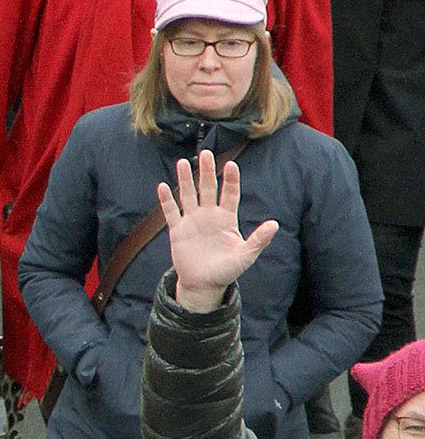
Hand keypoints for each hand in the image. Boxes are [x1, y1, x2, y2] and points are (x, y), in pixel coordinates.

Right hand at [157, 150, 279, 312]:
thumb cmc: (227, 271)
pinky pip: (171, 212)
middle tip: (206, 153)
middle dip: (207, 171)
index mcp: (227, 219)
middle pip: (208, 188)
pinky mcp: (177, 230)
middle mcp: (209, 215)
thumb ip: (259, 240)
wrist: (204, 285)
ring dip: (186, 180)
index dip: (230, 180)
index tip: (231, 165)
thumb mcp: (246, 256)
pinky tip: (163, 186)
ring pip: (188, 195)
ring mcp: (192, 221)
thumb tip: (274, 224)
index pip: (229, 194)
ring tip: (183, 163)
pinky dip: (167, 200)